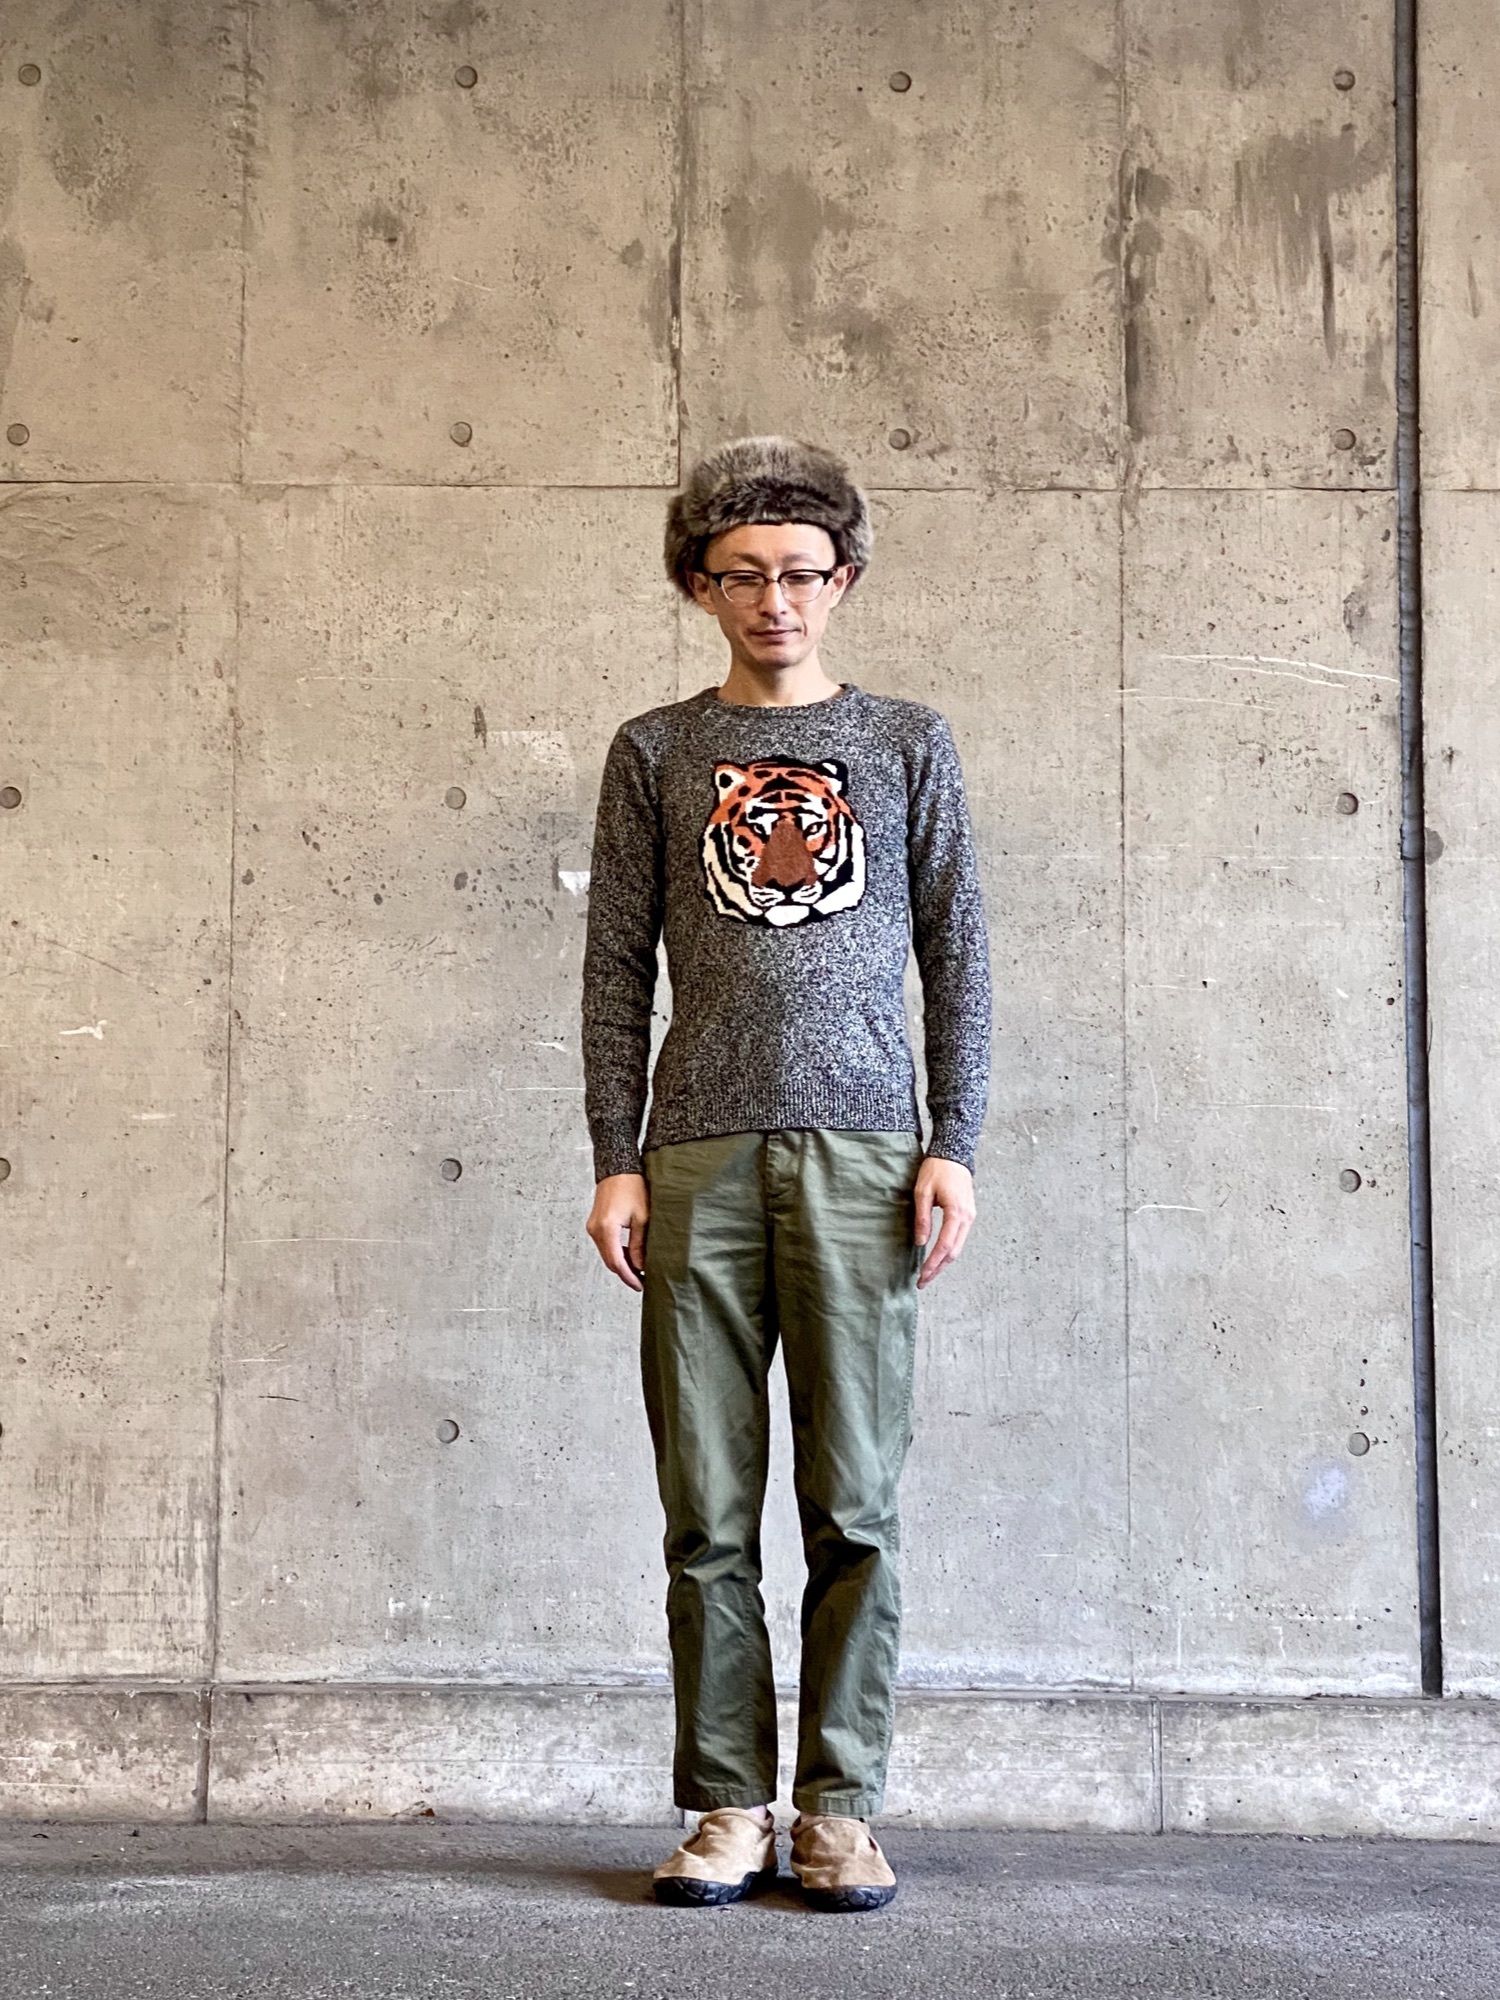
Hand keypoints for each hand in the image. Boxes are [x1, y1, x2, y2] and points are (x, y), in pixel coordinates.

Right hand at [585, 1172, 649, 1291]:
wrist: (618, 1169)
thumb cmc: (632, 1187)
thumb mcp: (642, 1217)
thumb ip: (640, 1244)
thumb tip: (640, 1265)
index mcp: (607, 1229)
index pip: (616, 1262)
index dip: (629, 1277)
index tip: (640, 1285)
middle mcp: (595, 1230)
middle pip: (610, 1261)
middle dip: (626, 1273)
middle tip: (642, 1281)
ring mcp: (593, 1228)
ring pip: (607, 1254)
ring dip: (622, 1263)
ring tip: (640, 1269)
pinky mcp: (595, 1225)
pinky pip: (605, 1245)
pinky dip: (617, 1253)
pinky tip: (630, 1255)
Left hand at [913, 1155, 975, 1287]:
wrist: (954, 1154)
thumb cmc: (937, 1169)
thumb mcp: (922, 1191)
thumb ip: (922, 1218)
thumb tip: (921, 1242)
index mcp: (956, 1212)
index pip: (945, 1245)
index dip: (933, 1263)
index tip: (922, 1276)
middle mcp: (967, 1217)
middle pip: (954, 1252)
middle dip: (938, 1269)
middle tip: (923, 1281)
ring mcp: (970, 1216)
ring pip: (958, 1247)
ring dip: (943, 1262)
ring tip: (928, 1273)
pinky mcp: (968, 1214)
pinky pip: (959, 1238)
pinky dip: (948, 1250)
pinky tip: (937, 1256)